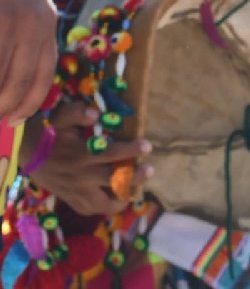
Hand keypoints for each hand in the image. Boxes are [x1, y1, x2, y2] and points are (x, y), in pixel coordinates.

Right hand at [0, 0, 57, 124]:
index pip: (43, 75)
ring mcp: (8, 20)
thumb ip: (25, 33)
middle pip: (18, 81)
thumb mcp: (25, 2)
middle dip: (2, 106)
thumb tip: (13, 74)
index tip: (14, 120)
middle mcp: (32, 24)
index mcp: (46, 23)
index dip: (28, 103)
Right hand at [23, 103, 152, 216]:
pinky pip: (87, 210)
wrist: (26, 150)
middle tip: (150, 170)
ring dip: (121, 198)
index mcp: (81, 155)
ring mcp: (74, 190)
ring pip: (102, 204)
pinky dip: (102, 208)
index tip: (147, 146)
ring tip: (134, 192)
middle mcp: (80, 176)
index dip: (131, 151)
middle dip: (135, 177)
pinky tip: (114, 200)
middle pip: (113, 181)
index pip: (111, 154)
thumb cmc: (49, 132)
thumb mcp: (61, 117)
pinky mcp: (68, 198)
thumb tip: (96, 115)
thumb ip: (77, 113)